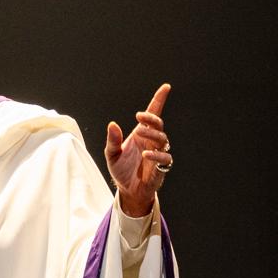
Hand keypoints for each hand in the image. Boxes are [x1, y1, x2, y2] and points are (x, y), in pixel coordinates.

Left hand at [105, 83, 171, 216]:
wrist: (127, 189)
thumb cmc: (121, 169)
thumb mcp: (111, 154)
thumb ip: (112, 140)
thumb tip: (112, 124)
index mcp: (141, 134)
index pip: (152, 114)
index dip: (159, 100)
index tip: (165, 87)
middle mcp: (151, 141)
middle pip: (158, 124)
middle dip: (151, 118)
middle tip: (139, 117)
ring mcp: (158, 152)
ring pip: (163, 138)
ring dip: (152, 134)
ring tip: (140, 134)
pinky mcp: (161, 166)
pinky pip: (164, 157)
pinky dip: (156, 154)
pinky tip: (146, 154)